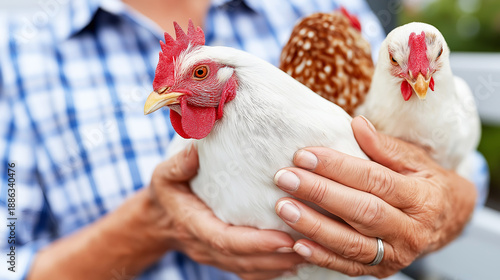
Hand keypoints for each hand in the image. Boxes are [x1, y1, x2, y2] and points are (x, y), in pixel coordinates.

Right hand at [149, 144, 304, 279]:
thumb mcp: (165, 174)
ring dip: (278, 265)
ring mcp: (214, 257)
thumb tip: (196, 149)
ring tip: (309, 253)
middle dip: (276, 257)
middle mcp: (204, 246)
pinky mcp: (223, 259)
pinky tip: (294, 261)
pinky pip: (248, 272)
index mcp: (192, 224)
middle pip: (242, 260)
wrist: (158, 220)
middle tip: (307, 246)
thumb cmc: (167, 192)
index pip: (224, 240)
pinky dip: (272, 270)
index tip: (283, 239)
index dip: (255, 243)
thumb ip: (180, 164)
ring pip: (248, 270)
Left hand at [273, 116, 476, 277]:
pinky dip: (322, 257)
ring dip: (314, 226)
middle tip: (285, 178)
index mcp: (422, 198)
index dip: (338, 167)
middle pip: (361, 212)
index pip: (375, 180)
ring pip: (351, 243)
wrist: (447, 219)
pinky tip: (297, 244)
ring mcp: (397, 255)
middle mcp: (411, 231)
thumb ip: (384, 146)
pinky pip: (348, 267)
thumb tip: (356, 124)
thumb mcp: (414, 160)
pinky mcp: (381, 270)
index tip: (304, 156)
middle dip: (320, 193)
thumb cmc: (425, 182)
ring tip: (284, 208)